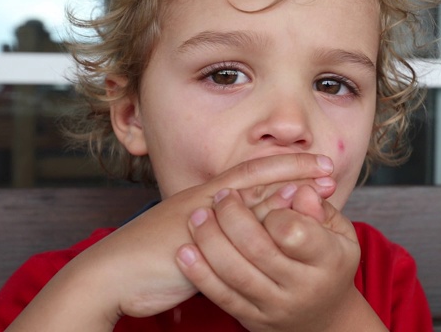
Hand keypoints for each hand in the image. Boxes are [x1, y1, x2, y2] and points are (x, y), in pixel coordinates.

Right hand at [8, 154, 335, 330]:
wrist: (110, 275)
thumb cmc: (146, 259)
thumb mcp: (184, 237)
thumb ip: (212, 229)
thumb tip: (233, 226)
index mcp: (203, 197)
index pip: (250, 172)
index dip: (283, 165)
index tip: (313, 164)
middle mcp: (207, 201)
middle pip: (259, 178)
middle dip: (296, 170)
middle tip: (330, 166)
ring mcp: (204, 218)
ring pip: (255, 197)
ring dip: (291, 188)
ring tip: (324, 184)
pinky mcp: (201, 240)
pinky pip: (242, 225)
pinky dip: (269, 216)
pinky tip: (293, 213)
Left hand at [176, 185, 364, 331]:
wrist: (324, 319)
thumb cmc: (330, 262)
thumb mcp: (340, 234)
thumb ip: (320, 209)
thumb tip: (299, 187)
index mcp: (329, 260)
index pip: (294, 231)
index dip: (273, 207)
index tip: (263, 191)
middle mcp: (302, 287)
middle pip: (258, 249)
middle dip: (232, 217)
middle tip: (222, 196)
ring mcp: (275, 306)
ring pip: (235, 273)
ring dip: (210, 241)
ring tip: (198, 217)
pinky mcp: (253, 319)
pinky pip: (221, 297)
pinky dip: (200, 273)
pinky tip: (186, 251)